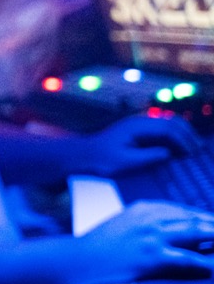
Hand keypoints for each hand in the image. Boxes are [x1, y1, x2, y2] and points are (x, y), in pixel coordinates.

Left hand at [73, 114, 200, 176]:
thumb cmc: (101, 159)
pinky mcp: (139, 132)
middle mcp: (139, 122)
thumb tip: (169, 153)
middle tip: (199, 150)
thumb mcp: (125, 161)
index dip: (182, 140)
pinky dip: (174, 138)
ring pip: (168, 124)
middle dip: (187, 135)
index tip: (192, 153)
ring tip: (194, 150)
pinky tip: (180, 150)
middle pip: (171, 122)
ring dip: (182, 135)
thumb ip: (148, 156)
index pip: (167, 128)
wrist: (84, 155)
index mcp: (136, 126)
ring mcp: (139, 126)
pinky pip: (161, 132)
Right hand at [76, 200, 213, 283]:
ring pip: (196, 233)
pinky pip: (188, 260)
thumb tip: (177, 235)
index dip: (205, 217)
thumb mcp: (125, 224)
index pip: (185, 210)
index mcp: (144, 207)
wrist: (81, 257)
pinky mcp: (152, 256)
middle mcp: (151, 217)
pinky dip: (204, 264)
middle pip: (195, 219)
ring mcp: (152, 236)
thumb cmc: (101, 245)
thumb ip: (149, 223)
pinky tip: (211, 268)